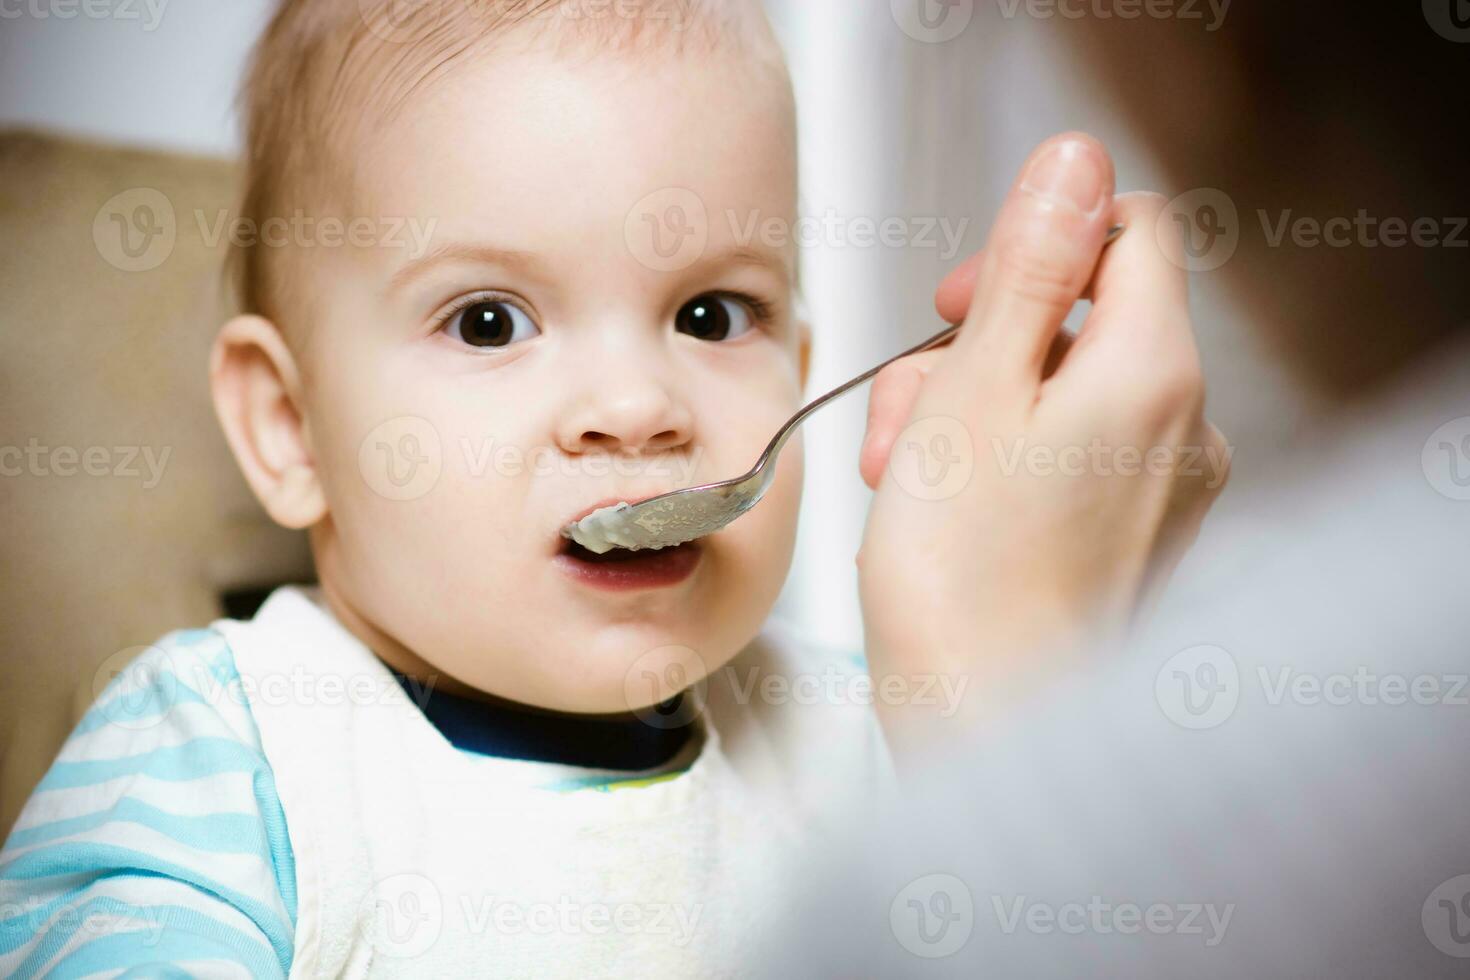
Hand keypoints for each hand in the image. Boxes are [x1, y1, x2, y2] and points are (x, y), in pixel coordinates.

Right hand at [856, 133, 1229, 757]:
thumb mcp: (973, 388)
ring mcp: (1162, 487)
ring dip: (970, 409)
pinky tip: (942, 511)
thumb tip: (1073, 165)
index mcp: (1153, 371)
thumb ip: (1027, 266)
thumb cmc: (965, 583)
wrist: (986, 728)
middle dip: (976, 346)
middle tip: (912, 411)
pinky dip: (1000, 461)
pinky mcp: (1129, 534)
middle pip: (1079, 318)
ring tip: (907, 476)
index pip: (1130, 229)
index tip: (968, 297)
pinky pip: (1067, 456)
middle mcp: (1182, 425)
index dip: (1039, 242)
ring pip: (1058, 390)